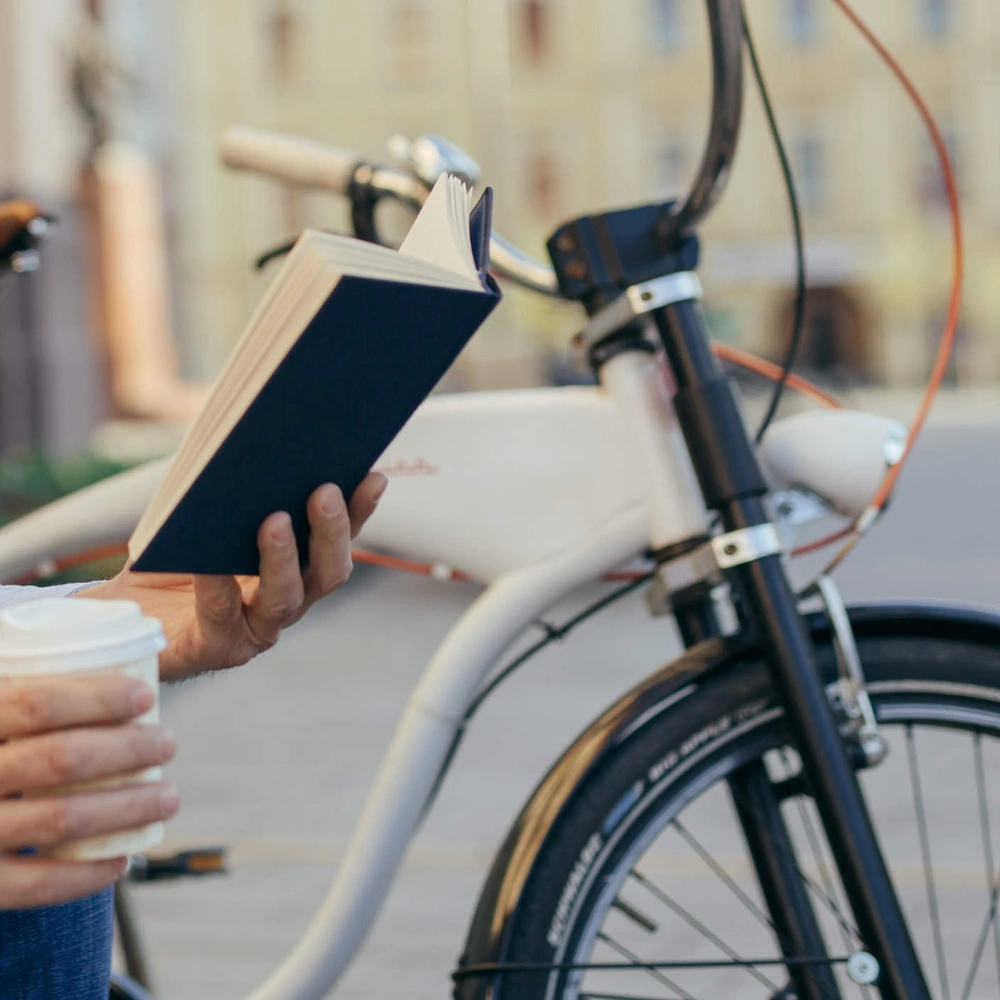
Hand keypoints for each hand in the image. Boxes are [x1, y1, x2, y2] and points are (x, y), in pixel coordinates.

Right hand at [0, 674, 177, 908]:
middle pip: (61, 758)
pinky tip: (121, 860)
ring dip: (128, 806)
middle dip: (127, 749)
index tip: (145, 696)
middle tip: (167, 743)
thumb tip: (111, 660)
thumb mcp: (1, 720)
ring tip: (168, 796)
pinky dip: (87, 874)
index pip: (38, 703)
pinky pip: (37, 884)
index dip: (97, 698)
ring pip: (60, 818)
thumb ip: (29, 701)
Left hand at [82, 475, 386, 680]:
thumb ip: (236, 492)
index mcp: (299, 566)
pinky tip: (210, 561)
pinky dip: (217, 584)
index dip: (362, 509)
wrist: (129, 614)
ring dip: (284, 559)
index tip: (373, 475)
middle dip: (332, 532)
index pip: (341, 537)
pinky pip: (221, 613)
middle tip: (325, 491)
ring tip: (274, 521)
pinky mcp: (217, 646)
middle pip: (329, 572)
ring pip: (286, 598)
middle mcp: (289, 598)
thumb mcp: (208, 517)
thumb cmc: (176, 558)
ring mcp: (257, 627)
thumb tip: (254, 446)